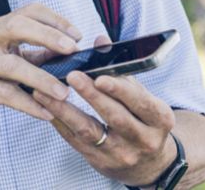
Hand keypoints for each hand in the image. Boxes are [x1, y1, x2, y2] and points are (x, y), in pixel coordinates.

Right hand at [0, 3, 82, 131]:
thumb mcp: (10, 60)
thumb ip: (38, 56)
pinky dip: (27, 104)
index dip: (54, 19)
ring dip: (41, 78)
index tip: (76, 34)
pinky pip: (4, 94)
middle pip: (17, 26)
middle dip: (47, 35)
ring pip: (11, 65)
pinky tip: (45, 112)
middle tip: (71, 49)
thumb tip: (71, 54)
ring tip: (63, 92)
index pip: (28, 12)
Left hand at [33, 36, 176, 186]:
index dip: (120, 90)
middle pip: (115, 116)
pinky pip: (75, 141)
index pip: (141, 102)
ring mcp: (121, 154)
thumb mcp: (142, 95)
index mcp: (160, 119)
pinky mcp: (100, 162)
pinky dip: (60, 122)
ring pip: (90, 130)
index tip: (100, 77)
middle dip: (91, 96)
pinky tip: (46, 106)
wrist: (148, 164)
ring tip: (44, 91)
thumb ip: (121, 69)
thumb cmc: (143, 118)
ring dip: (65, 109)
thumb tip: (100, 41)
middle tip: (71, 75)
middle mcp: (144, 139)